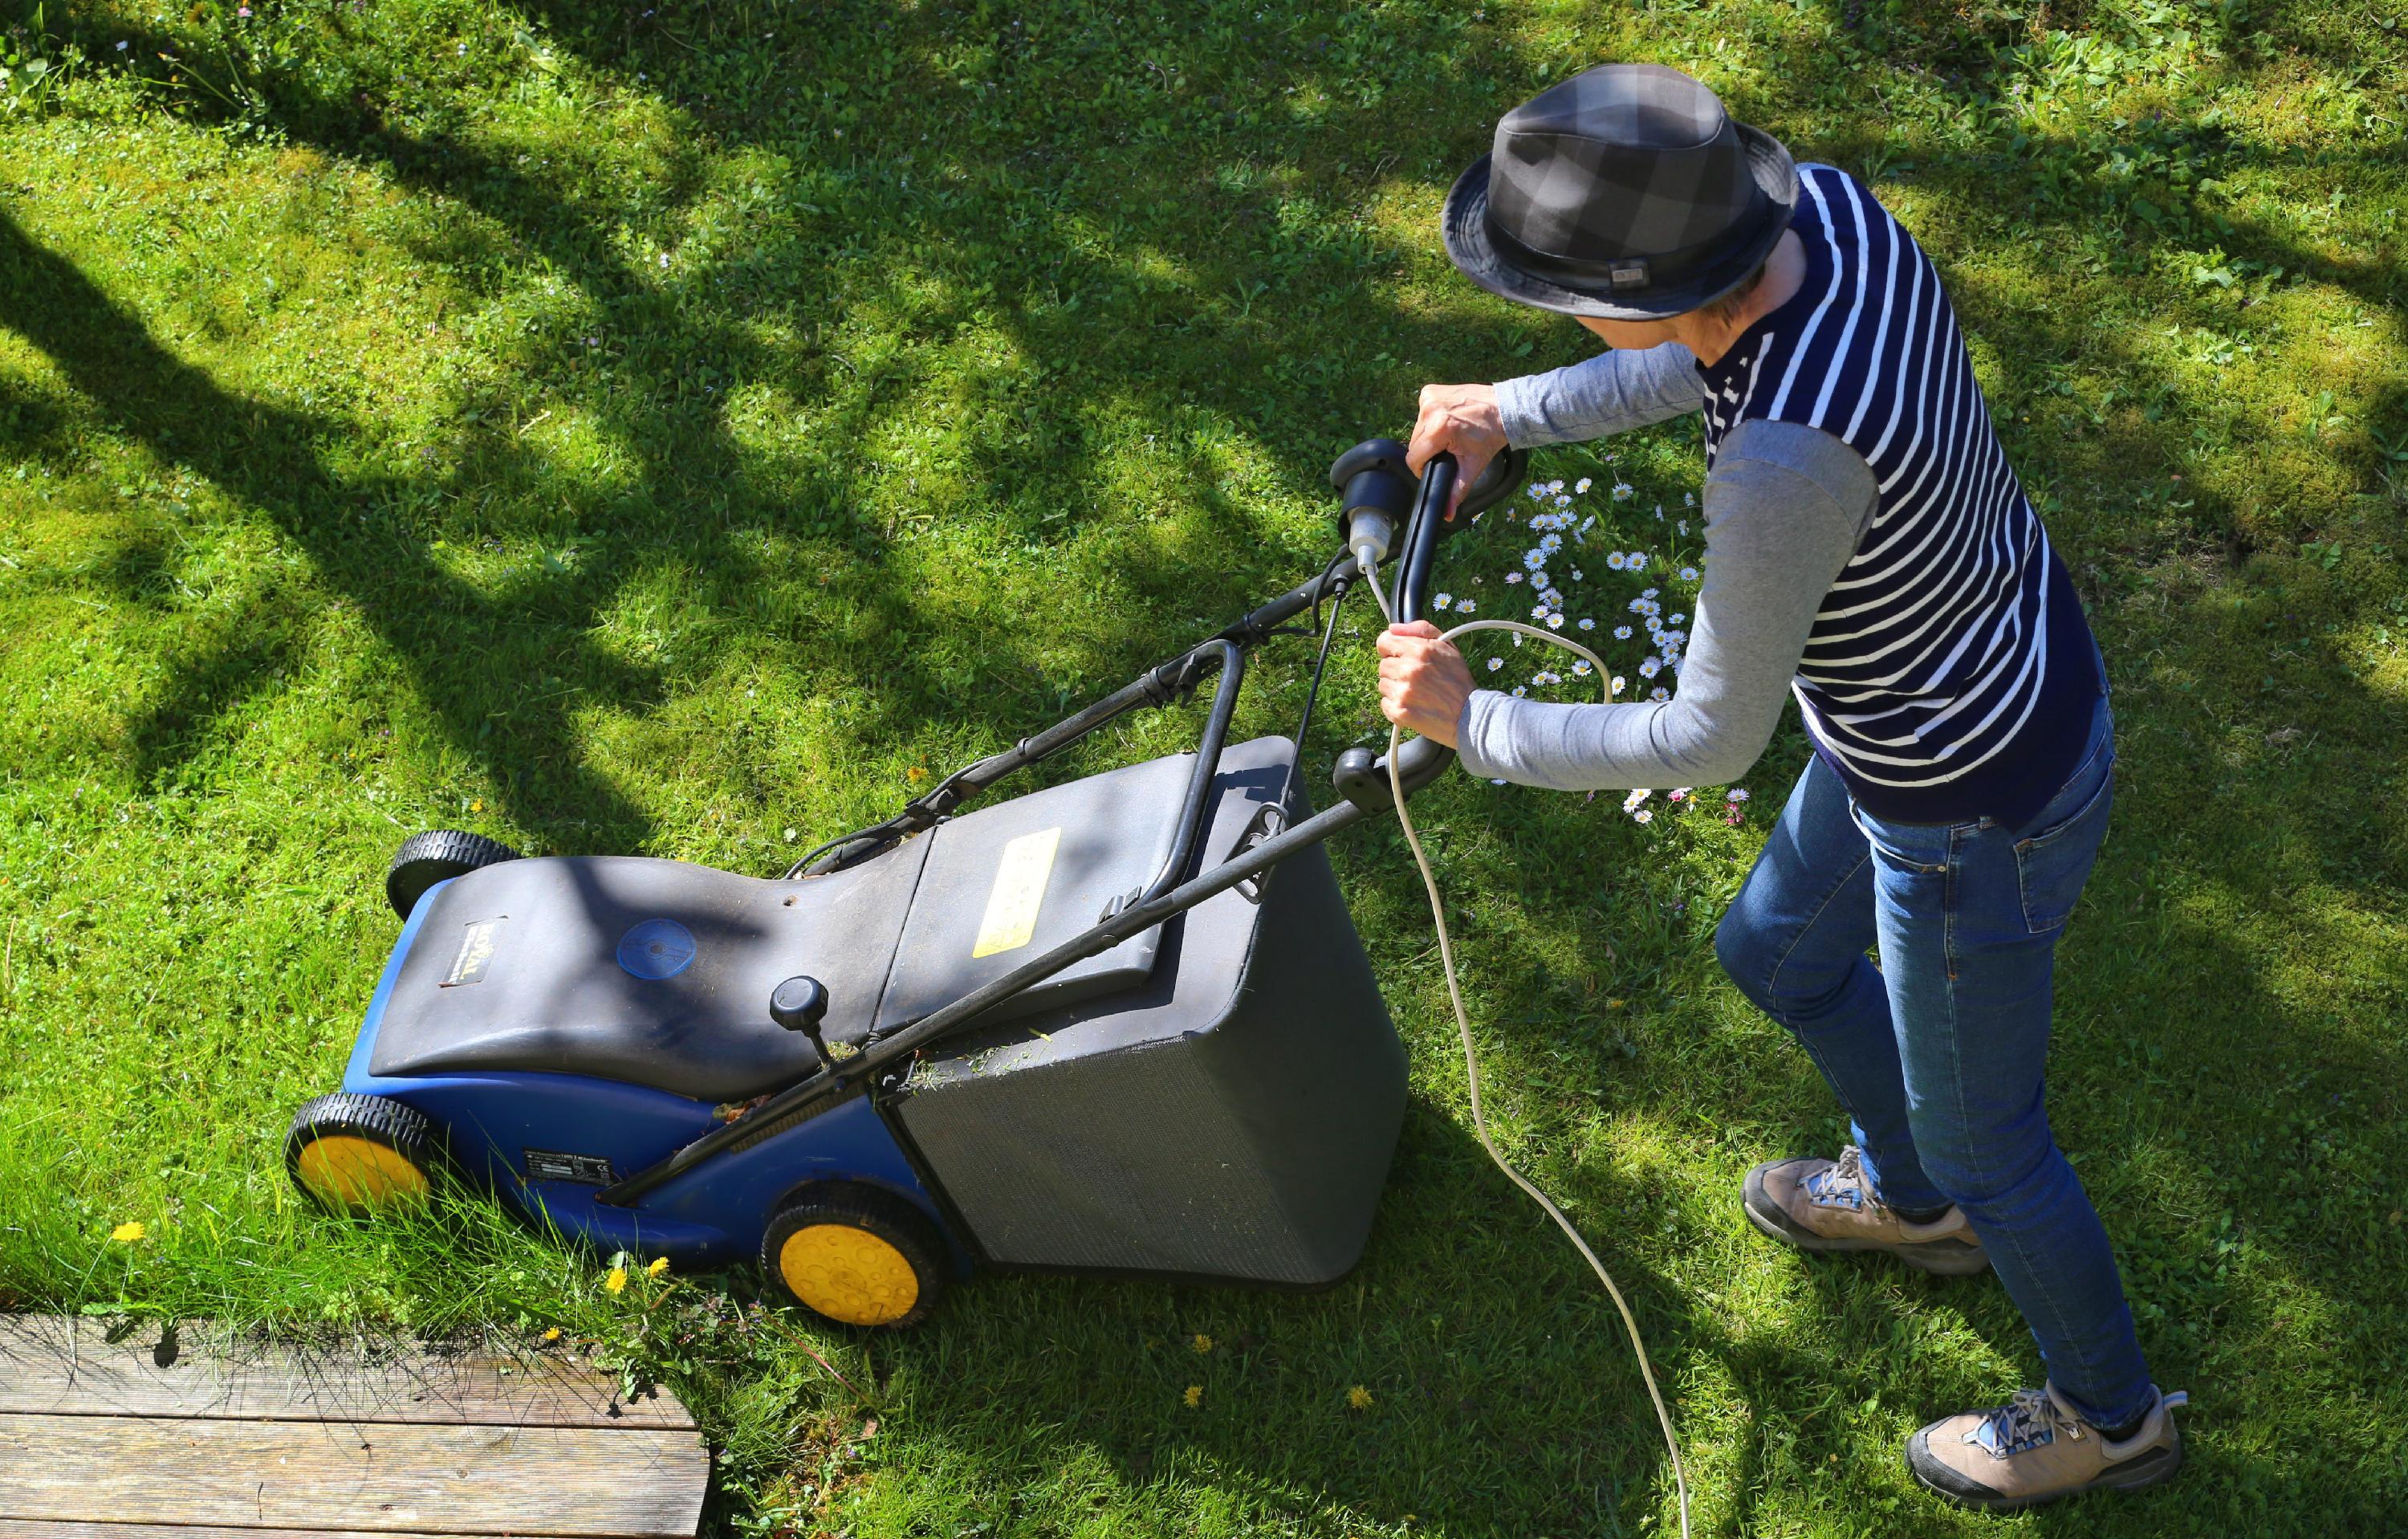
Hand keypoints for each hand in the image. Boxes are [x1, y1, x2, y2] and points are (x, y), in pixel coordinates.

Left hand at [1376, 620, 1473, 747]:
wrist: (1469, 715)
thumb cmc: (1457, 680)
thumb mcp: (1447, 646)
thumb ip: (1420, 629)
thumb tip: (1393, 628)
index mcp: (1419, 650)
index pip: (1384, 642)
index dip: (1390, 648)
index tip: (1397, 655)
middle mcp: (1408, 669)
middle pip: (1383, 665)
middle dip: (1396, 669)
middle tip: (1415, 678)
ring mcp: (1402, 692)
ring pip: (1383, 684)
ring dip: (1395, 687)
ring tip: (1416, 692)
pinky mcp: (1399, 712)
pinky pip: (1384, 703)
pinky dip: (1395, 704)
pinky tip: (1412, 704)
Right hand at [1407, 382, 1507, 517]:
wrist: (1504, 408)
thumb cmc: (1491, 436)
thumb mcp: (1473, 466)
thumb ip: (1457, 491)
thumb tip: (1447, 513)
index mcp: (1439, 429)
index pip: (1414, 458)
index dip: (1423, 468)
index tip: (1437, 464)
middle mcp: (1430, 410)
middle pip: (1414, 443)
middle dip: (1428, 451)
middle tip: (1449, 449)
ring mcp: (1429, 397)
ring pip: (1416, 428)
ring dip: (1429, 435)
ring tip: (1450, 434)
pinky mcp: (1430, 391)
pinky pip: (1422, 413)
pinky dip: (1431, 419)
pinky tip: (1447, 420)